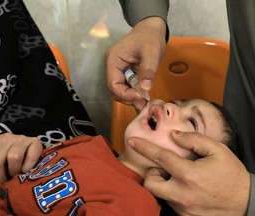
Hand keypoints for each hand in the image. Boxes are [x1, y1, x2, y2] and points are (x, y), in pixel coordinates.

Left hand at [0, 133, 42, 183]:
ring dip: (14, 172)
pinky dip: (28, 167)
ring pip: (14, 157)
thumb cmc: (7, 162)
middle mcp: (4, 137)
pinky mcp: (35, 141)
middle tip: (4, 182)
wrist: (29, 153)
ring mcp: (20, 138)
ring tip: (15, 176)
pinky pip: (30, 156)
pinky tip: (26, 170)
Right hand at [105, 17, 165, 110]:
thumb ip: (148, 68)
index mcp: (113, 60)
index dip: (125, 94)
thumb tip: (145, 88)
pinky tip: (143, 96)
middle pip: (114, 89)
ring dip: (131, 97)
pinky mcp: (125, 73)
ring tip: (144, 101)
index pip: (113, 84)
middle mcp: (112, 66)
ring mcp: (118, 70)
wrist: (151, 30)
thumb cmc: (150, 37)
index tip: (140, 97)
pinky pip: (126, 86)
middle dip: (128, 98)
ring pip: (120, 90)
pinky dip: (134, 93)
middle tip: (143, 104)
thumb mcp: (152, 51)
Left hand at [127, 131, 249, 215]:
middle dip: (152, 173)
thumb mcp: (218, 151)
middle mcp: (182, 194)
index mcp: (189, 174)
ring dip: (163, 184)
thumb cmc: (231, 175)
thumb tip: (174, 135)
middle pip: (150, 183)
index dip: (144, 147)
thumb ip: (194, 140)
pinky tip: (186, 189)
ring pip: (159, 194)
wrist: (246, 204)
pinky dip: (172, 194)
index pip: (160, 157)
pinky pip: (170, 203)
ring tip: (178, 179)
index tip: (132, 141)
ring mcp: (182, 208)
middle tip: (164, 169)